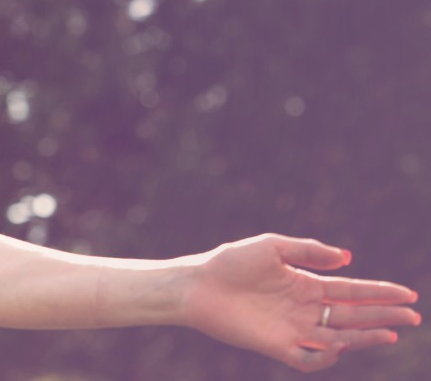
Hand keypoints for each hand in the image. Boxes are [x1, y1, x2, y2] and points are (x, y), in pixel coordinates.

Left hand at [181, 233, 419, 371]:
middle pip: (353, 315)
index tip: (408, 294)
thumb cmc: (231, 262)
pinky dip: (326, 357)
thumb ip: (309, 251)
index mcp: (307, 284)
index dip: (381, 293)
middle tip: (412, 316)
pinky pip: (308, 359)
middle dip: (384, 316)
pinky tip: (339, 346)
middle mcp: (305, 308)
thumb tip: (347, 259)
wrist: (197, 284)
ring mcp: (292, 329)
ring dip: (365, 338)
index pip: (353, 291)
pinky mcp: (276, 346)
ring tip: (390, 334)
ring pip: (339, 338)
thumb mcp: (273, 247)